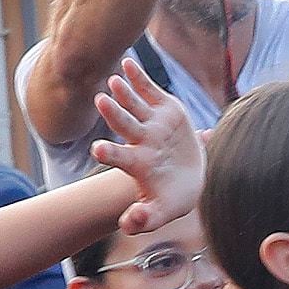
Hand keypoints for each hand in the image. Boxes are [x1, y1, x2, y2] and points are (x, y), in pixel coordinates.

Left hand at [87, 65, 205, 233]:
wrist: (191, 178)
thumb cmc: (173, 198)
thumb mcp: (162, 212)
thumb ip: (145, 219)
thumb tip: (127, 225)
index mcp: (138, 164)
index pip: (120, 158)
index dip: (110, 153)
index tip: (96, 149)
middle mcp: (141, 140)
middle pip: (124, 125)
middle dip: (113, 114)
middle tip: (99, 101)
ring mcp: (152, 123)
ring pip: (134, 105)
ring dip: (123, 92)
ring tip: (113, 80)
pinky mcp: (165, 108)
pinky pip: (150, 90)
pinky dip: (138, 77)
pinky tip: (127, 63)